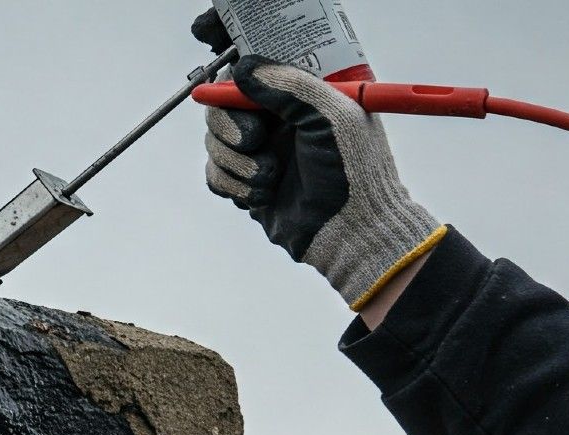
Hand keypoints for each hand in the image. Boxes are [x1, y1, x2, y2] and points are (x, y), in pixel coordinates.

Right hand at [205, 56, 445, 310]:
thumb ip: (290, 87)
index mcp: (299, 97)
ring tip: (269, 180)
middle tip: (254, 142)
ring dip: (236, 163)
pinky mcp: (247, 185)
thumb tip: (241, 68)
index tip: (237, 101)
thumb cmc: (354, 172)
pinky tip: (260, 197)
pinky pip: (215, 176)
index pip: (251, 75)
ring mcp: (260, 154)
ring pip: (215, 144)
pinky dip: (231, 185)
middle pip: (222, 109)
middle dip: (231, 128)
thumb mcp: (332, 117)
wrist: (350, 233)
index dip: (234, 85)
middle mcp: (276, 122)